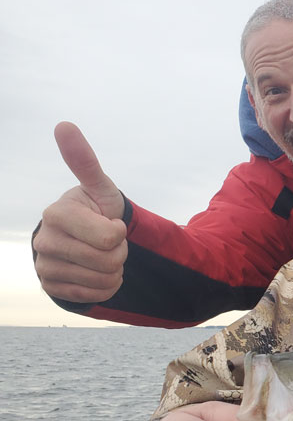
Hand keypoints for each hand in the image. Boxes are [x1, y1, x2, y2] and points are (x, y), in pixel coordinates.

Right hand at [32, 122, 128, 302]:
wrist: (85, 240)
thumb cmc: (96, 210)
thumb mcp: (98, 187)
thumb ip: (84, 161)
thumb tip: (64, 125)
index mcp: (57, 213)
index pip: (111, 237)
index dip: (119, 232)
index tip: (109, 223)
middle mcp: (44, 241)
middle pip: (109, 261)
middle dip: (119, 252)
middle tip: (108, 241)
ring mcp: (45, 267)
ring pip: (104, 280)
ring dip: (114, 269)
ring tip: (102, 255)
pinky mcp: (53, 288)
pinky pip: (96, 295)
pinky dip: (107, 286)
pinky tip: (97, 272)